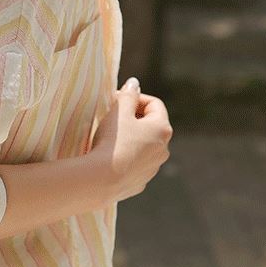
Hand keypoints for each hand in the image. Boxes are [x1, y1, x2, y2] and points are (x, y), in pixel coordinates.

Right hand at [89, 77, 172, 201]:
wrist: (102, 180)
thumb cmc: (113, 141)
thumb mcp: (119, 112)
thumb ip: (128, 95)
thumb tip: (135, 83)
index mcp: (163, 129)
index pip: (154, 104)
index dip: (135, 98)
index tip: (116, 100)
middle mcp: (164, 149)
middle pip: (151, 126)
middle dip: (133, 119)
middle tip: (112, 118)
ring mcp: (153, 168)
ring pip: (144, 147)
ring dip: (131, 139)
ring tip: (110, 139)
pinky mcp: (140, 182)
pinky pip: (135, 165)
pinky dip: (126, 158)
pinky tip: (110, 158)